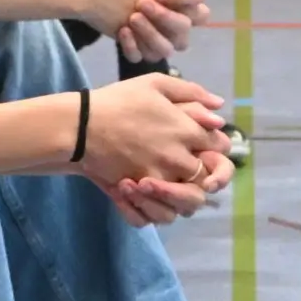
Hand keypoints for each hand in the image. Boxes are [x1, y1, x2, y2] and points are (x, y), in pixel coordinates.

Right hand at [76, 73, 233, 215]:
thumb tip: (219, 109)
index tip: (206, 146)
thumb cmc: (118, 101)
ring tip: (168, 186)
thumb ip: (191, 92)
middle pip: (209, 179)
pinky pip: (156, 216)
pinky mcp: (138, 194)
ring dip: (181, 197)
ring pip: (187, 204)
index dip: (217, 147)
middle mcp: (178, 158)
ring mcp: (159, 179)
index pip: (220, 146)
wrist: (80, 125)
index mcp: (186, 130)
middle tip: (191, 171)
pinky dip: (153, 212)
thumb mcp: (155, 83)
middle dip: (206, 176)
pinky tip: (147, 199)